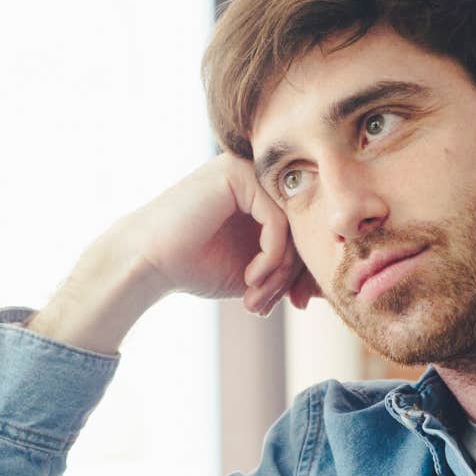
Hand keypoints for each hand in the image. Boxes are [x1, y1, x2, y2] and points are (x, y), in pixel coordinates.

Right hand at [113, 153, 311, 314]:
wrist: (147, 263)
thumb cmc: (194, 266)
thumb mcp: (254, 271)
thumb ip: (288, 268)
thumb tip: (327, 285)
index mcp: (262, 194)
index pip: (303, 229)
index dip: (303, 271)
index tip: (293, 304)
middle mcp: (257, 176)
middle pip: (302, 226)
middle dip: (291, 275)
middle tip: (267, 304)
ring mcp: (247, 170)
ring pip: (293, 226)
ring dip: (279, 272)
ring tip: (255, 296)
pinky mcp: (237, 174)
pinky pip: (277, 221)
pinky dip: (271, 257)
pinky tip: (250, 277)